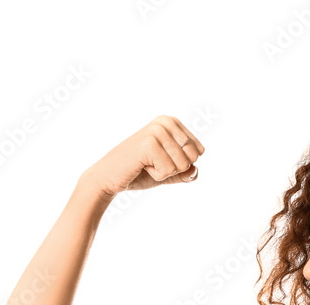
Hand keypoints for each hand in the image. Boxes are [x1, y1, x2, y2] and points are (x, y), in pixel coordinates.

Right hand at [81, 115, 204, 201]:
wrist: (111, 177)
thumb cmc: (140, 172)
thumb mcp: (169, 172)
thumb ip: (186, 172)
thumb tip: (194, 170)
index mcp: (172, 122)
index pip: (198, 151)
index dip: (181, 164)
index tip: (161, 160)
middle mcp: (165, 122)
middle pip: (192, 158)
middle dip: (175, 169)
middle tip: (153, 163)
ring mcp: (156, 131)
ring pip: (182, 165)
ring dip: (165, 172)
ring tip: (146, 164)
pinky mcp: (149, 144)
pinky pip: (169, 171)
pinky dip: (157, 176)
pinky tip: (142, 166)